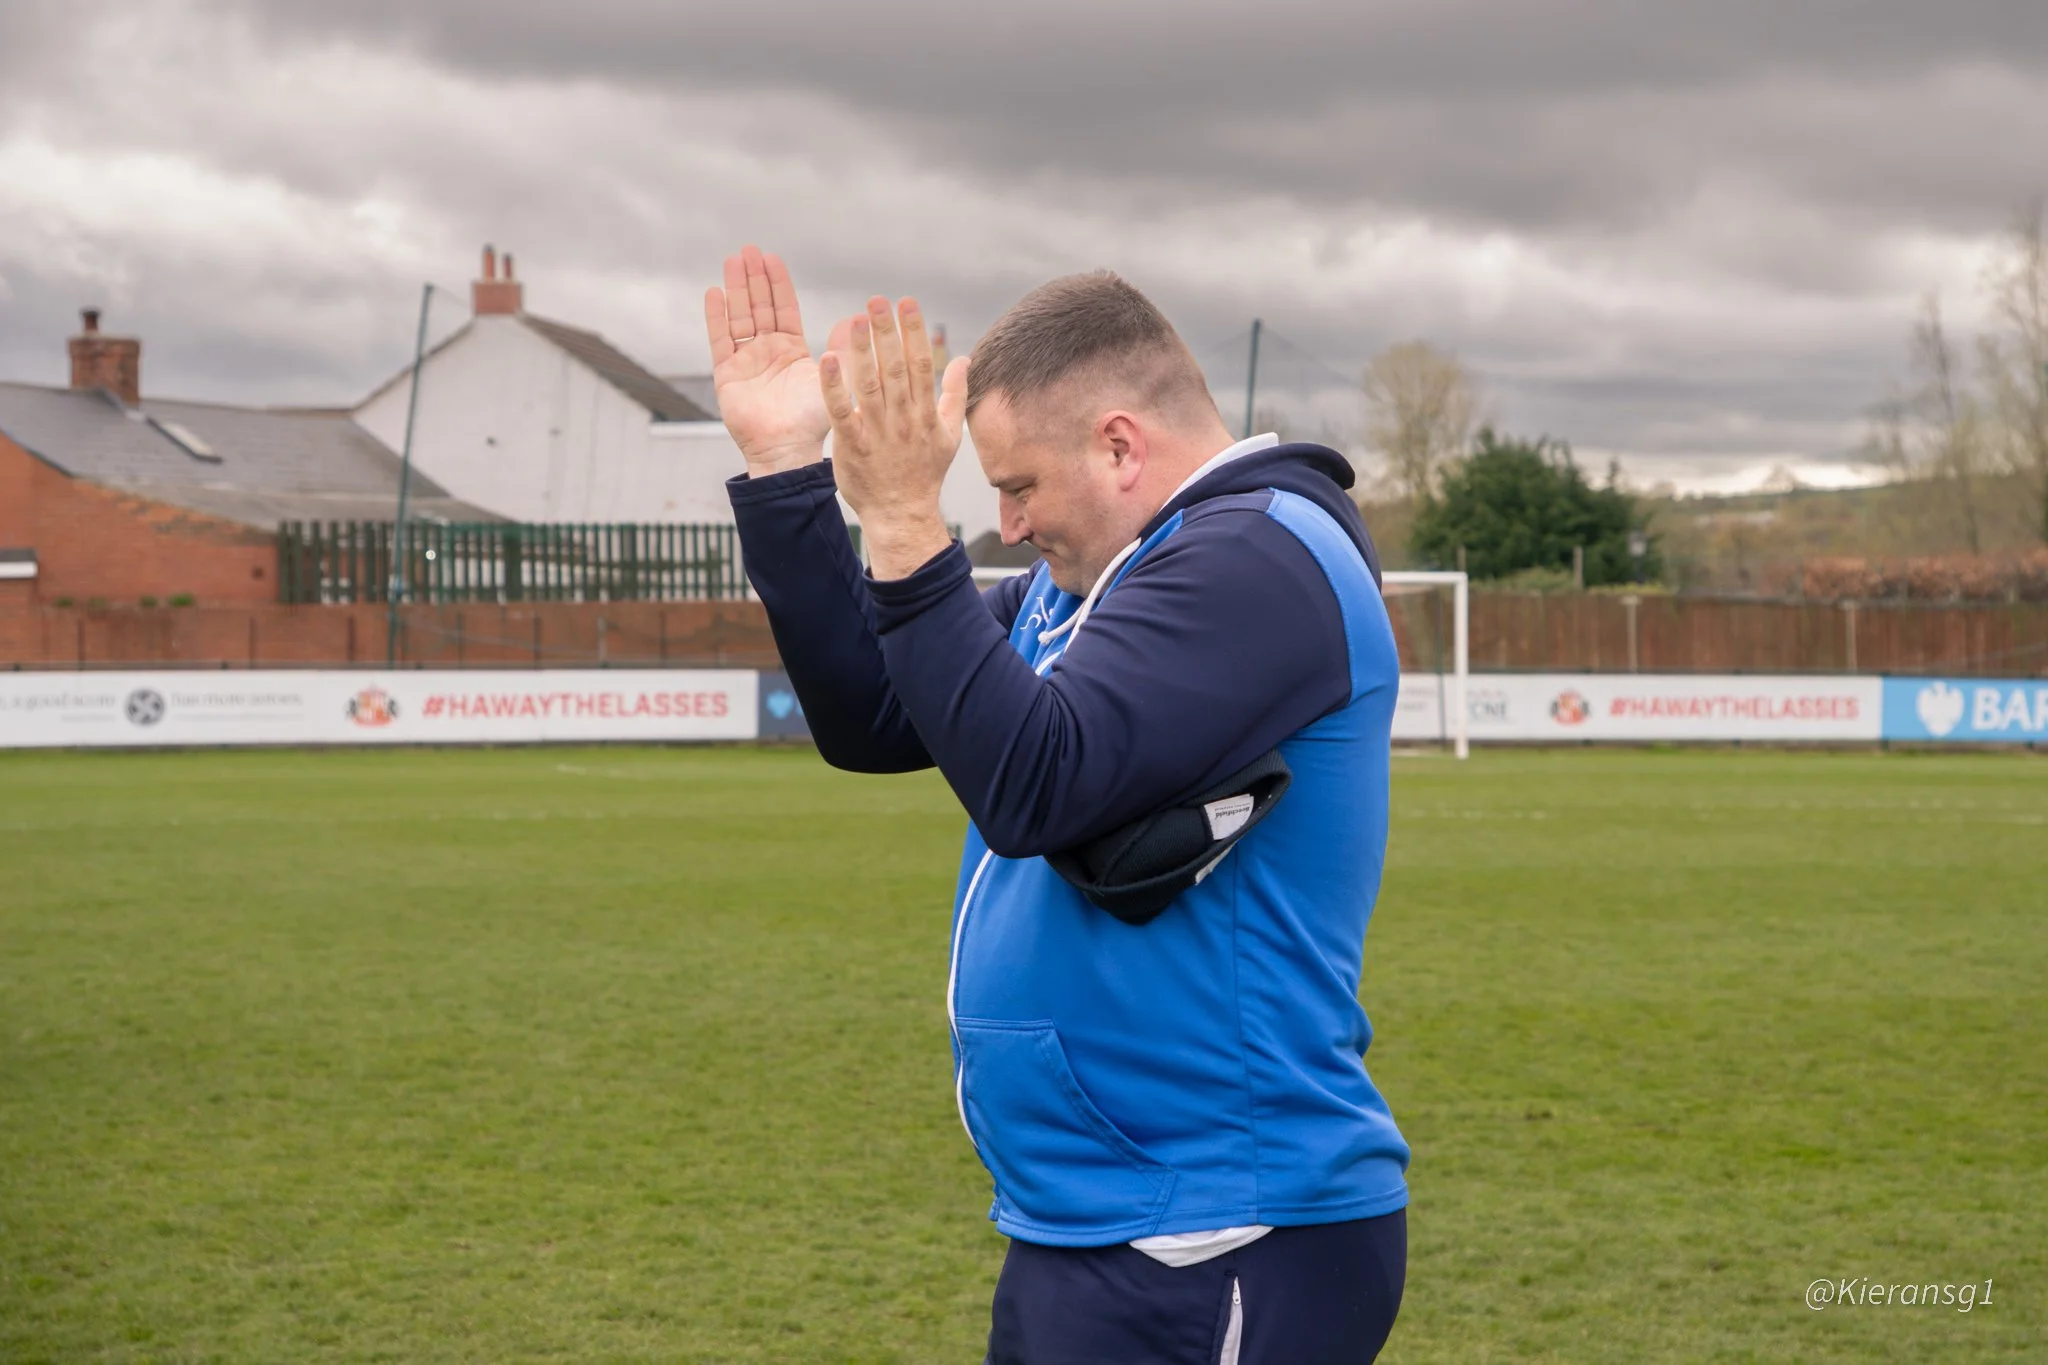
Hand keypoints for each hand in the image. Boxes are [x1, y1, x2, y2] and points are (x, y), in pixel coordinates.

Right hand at [703, 246, 833, 475]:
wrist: (788, 449)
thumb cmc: (812, 422)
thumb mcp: (833, 379)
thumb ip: (843, 349)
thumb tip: (857, 318)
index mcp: (792, 351)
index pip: (783, 309)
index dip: (777, 284)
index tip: (772, 258)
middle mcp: (767, 352)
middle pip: (758, 307)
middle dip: (754, 278)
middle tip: (749, 249)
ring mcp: (745, 362)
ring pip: (739, 317)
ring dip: (735, 289)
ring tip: (732, 260)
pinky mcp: (727, 375)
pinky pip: (720, 340)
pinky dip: (717, 317)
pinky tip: (714, 293)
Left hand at [821, 295, 970, 578]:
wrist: (902, 515)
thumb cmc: (923, 475)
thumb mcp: (949, 436)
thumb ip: (955, 394)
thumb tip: (964, 358)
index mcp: (925, 413)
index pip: (921, 365)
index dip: (914, 332)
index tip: (907, 303)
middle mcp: (904, 419)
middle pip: (896, 369)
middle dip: (888, 333)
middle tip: (878, 300)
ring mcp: (879, 433)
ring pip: (870, 385)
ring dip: (863, 351)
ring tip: (856, 319)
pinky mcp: (854, 446)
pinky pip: (842, 412)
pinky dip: (835, 387)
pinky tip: (828, 359)